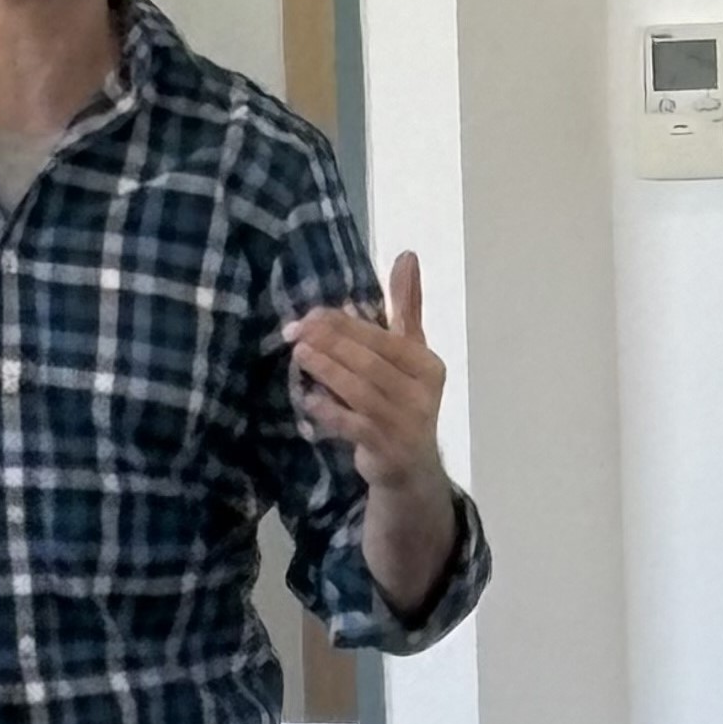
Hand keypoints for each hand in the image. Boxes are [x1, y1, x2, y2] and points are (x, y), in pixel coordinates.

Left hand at [287, 252, 449, 499]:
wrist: (411, 468)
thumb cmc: (403, 399)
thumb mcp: (409, 352)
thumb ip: (406, 306)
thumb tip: (408, 255)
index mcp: (427, 364)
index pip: (385, 338)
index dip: (347, 325)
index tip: (312, 313)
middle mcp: (422, 392)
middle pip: (370, 361)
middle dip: (331, 343)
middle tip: (295, 329)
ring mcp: (405, 422)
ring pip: (361, 391)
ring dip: (328, 371)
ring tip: (299, 354)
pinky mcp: (386, 449)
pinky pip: (353, 425)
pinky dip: (329, 411)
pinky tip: (308, 399)